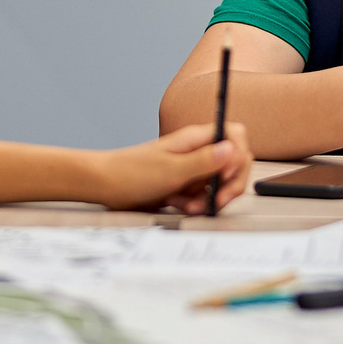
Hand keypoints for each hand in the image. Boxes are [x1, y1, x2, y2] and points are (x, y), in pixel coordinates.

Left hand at [93, 122, 253, 212]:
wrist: (104, 185)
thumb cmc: (131, 173)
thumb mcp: (171, 170)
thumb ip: (204, 162)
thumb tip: (232, 150)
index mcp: (196, 139)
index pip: (234, 136)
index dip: (238, 156)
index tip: (226, 175)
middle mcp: (197, 151)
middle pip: (233, 163)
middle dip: (230, 185)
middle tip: (217, 201)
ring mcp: (192, 168)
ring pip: (219, 183)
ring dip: (210, 199)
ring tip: (189, 207)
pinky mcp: (184, 185)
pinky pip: (202, 195)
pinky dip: (196, 204)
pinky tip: (180, 206)